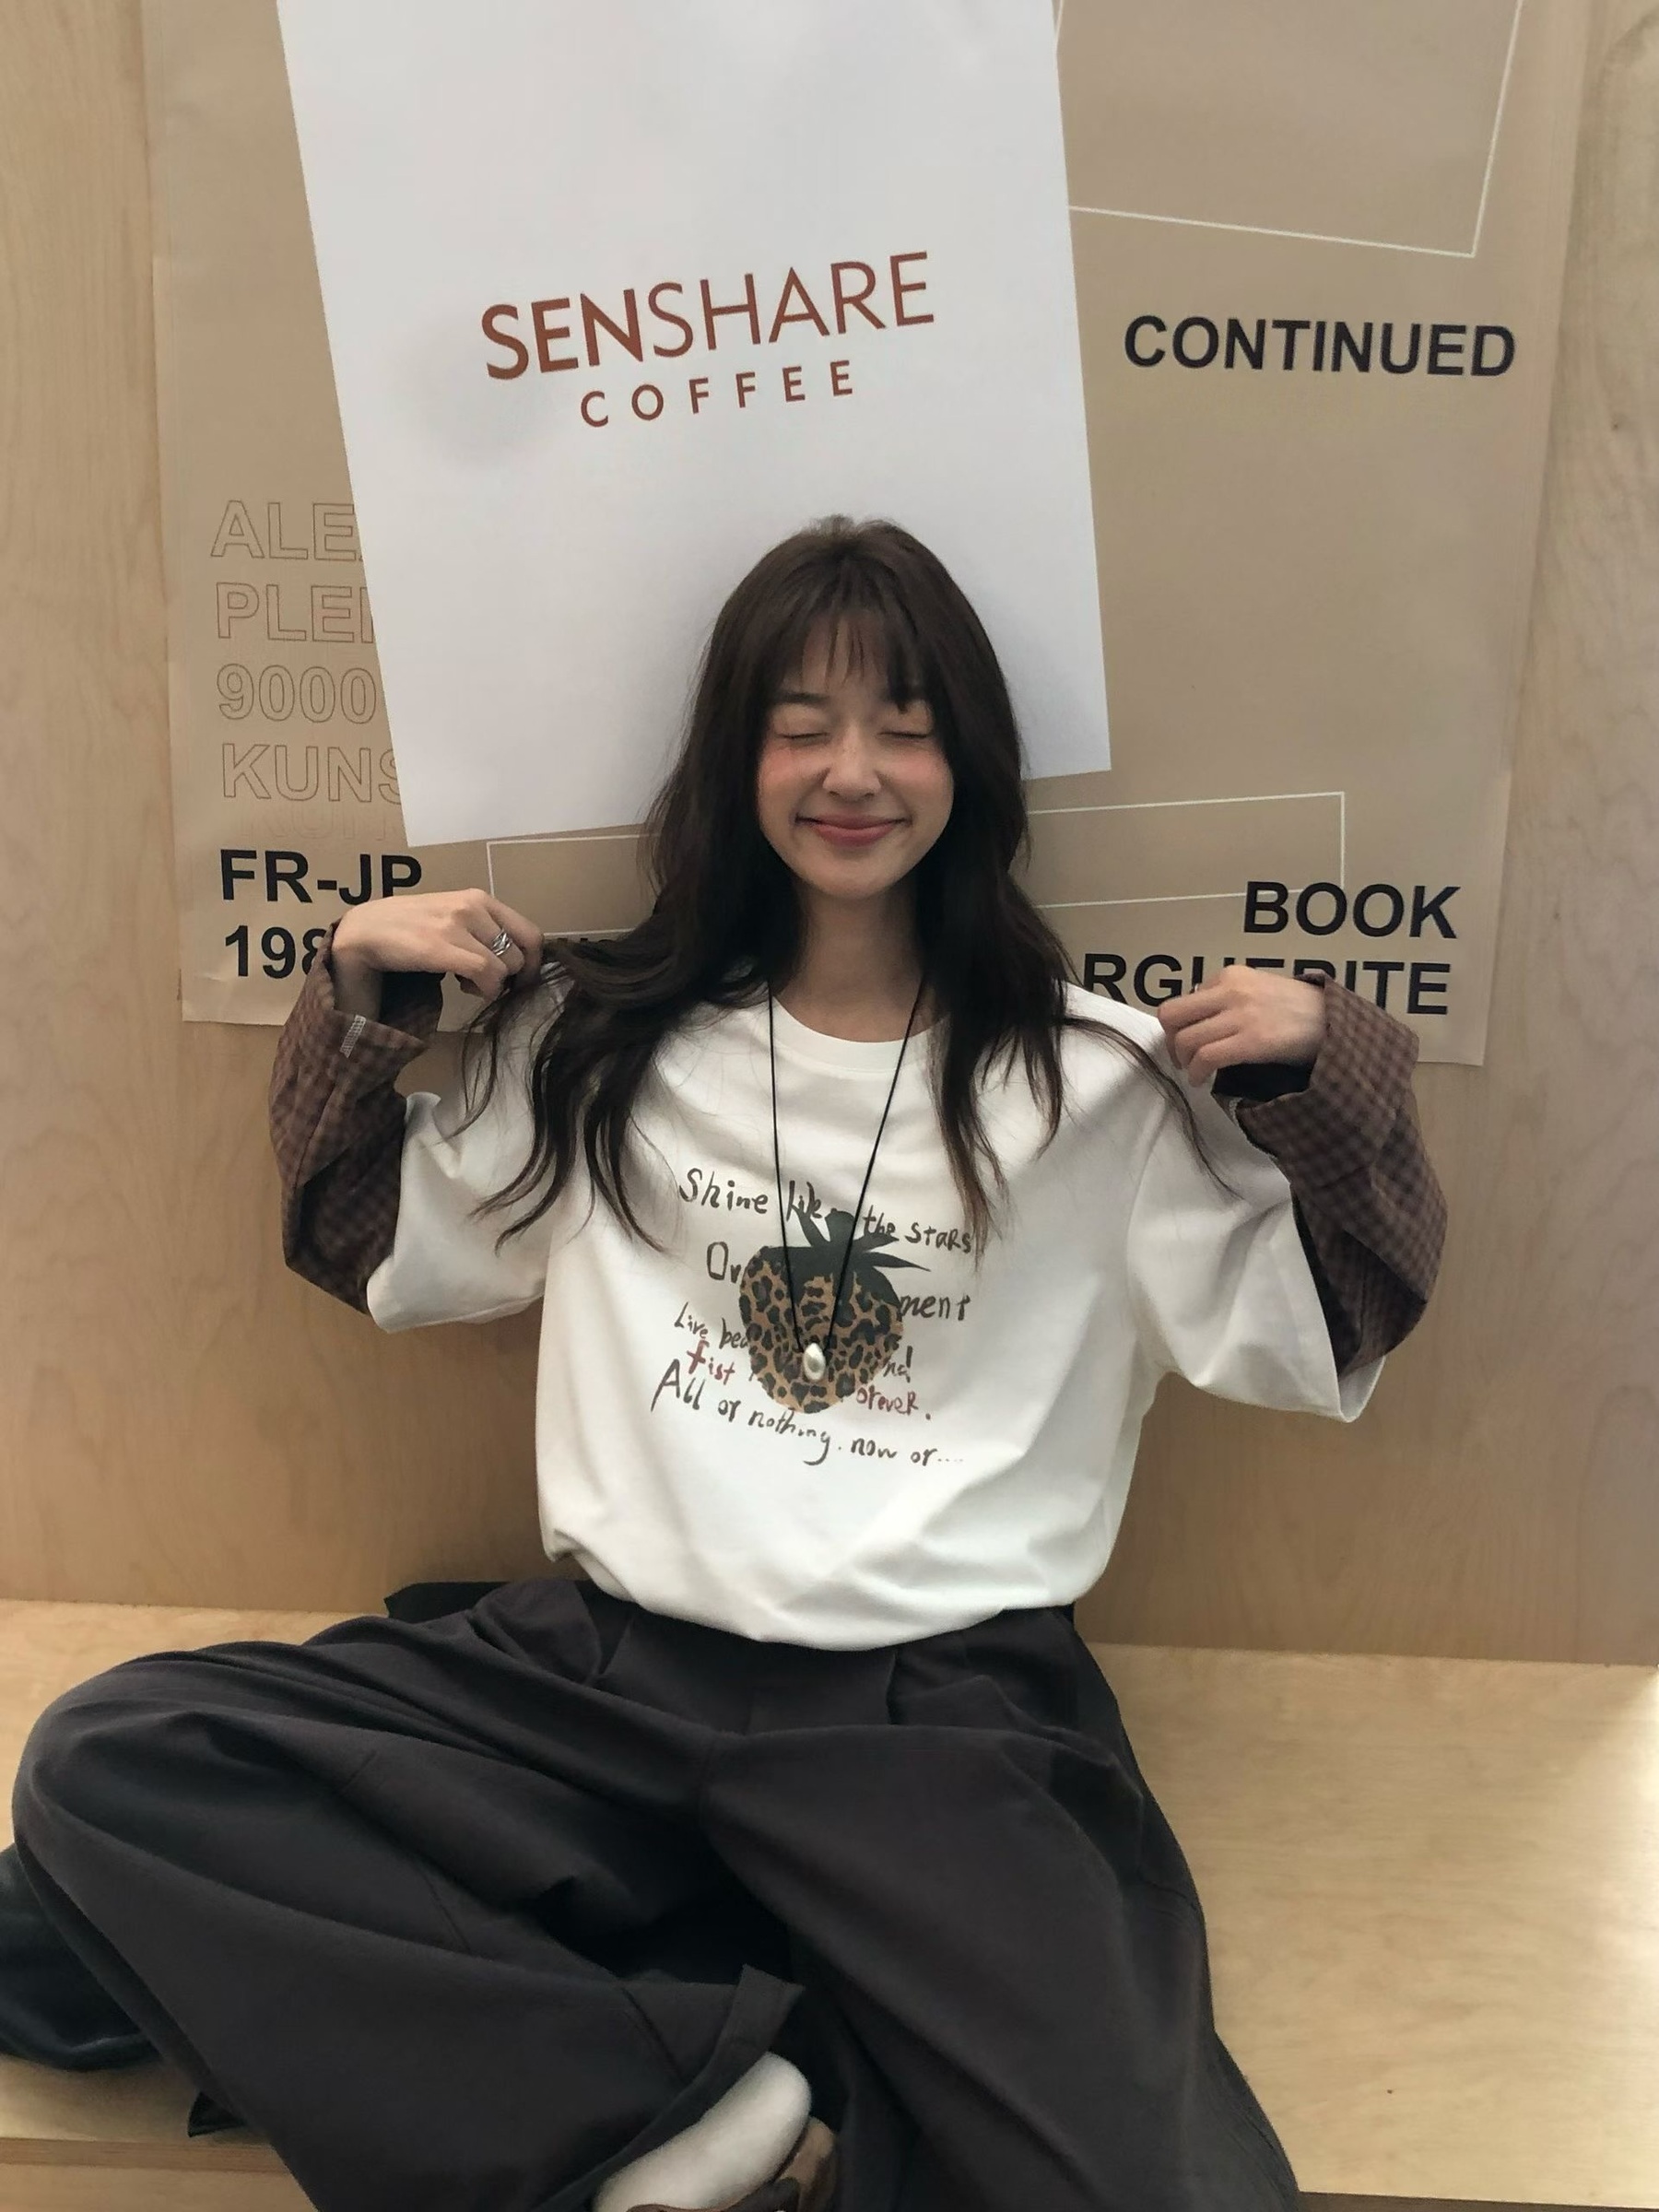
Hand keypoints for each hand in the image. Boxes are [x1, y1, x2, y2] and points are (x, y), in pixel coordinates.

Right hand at [332, 889, 543, 1001]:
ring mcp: (457, 924)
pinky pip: (486, 974)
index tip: (520, 980)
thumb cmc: (411, 928)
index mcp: (480, 898)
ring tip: (466, 982)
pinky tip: (460, 986)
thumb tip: (517, 960)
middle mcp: (473, 906)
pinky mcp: (441, 945)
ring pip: (505, 967)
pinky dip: (482, 990)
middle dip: (509, 978)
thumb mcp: (453, 918)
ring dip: (492, 986)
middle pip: (521, 955)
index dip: (533, 963)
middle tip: (484, 982)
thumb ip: (483, 930)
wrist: (365, 930)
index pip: (531, 932)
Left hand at [1157, 970, 1325, 1086]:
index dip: (1177, 1027)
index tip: (1184, 1042)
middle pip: (1172, 1016)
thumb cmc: (1298, 1009)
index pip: (1183, 1001)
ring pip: (1186, 1040)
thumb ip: (1228, 996)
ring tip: (1194, 1073)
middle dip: (1170, 1042)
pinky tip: (1202, 1081)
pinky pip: (1206, 1058)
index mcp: (1230, 976)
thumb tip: (1198, 1018)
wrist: (1333, 1020)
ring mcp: (1240, 1015)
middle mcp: (1230, 990)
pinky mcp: (1251, 1040)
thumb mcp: (1258, 988)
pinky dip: (1196, 1073)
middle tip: (1181, 1059)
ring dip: (1183, 1062)